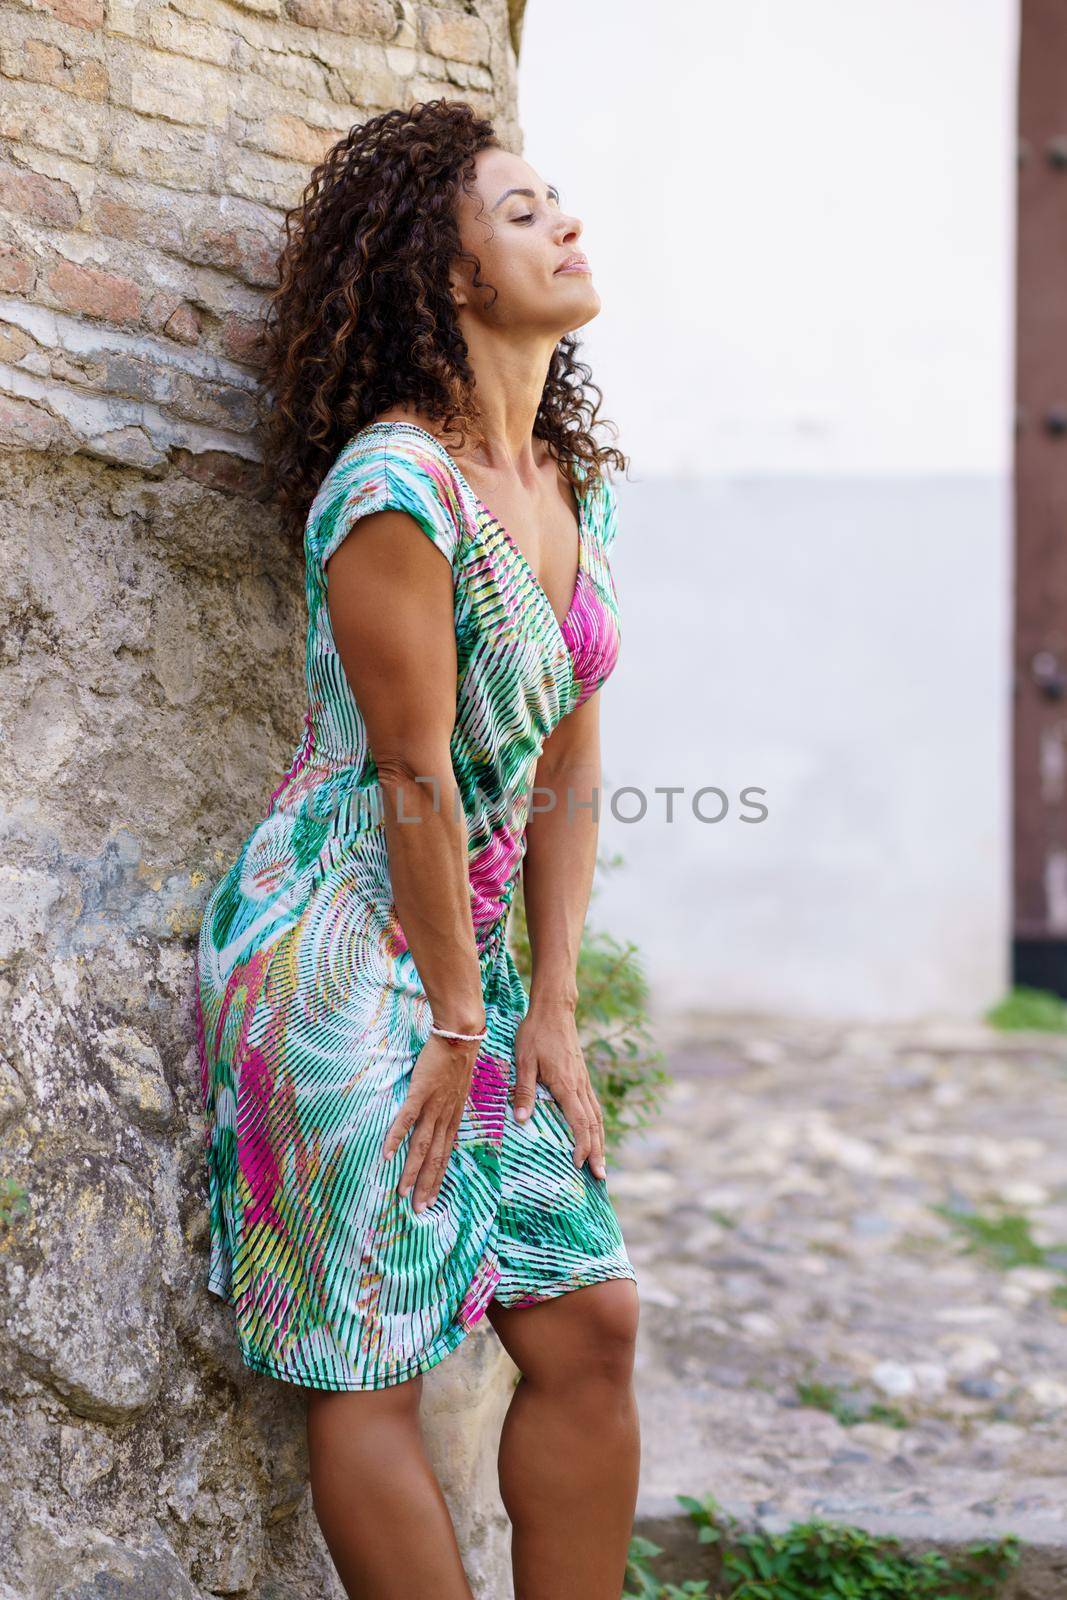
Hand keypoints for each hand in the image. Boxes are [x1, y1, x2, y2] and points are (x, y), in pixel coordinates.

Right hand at [380, 1035, 475, 1211]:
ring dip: (412, 1170)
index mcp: (453, 1118)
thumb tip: (437, 1120)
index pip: (445, 1155)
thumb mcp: (458, 1090)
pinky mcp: (421, 1093)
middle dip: (426, 1185)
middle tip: (418, 1209)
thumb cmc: (457, 1061)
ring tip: (401, 1192)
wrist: (460, 1036)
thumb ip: (447, 1107)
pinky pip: (407, 1119)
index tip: (431, 1200)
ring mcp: (433, 1106)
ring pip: (422, 1145)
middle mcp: (445, 1117)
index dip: (438, 1179)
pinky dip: (396, 1138)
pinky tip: (386, 1155)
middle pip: (435, 1158)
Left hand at [511, 1002, 606, 1179]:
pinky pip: (593, 1106)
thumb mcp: (524, 1060)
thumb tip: (521, 1120)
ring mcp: (583, 1081)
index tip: (580, 1165)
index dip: (582, 1145)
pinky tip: (593, 1134)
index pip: (580, 1121)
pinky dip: (596, 1125)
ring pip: (597, 1116)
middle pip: (594, 1124)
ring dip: (600, 1141)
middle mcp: (580, 1085)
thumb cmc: (535, 1034)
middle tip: (600, 1177)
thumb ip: (524, 1090)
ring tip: (601, 1163)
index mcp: (566, 1084)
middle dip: (598, 1152)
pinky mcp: (581, 1076)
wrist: (554, 1010)